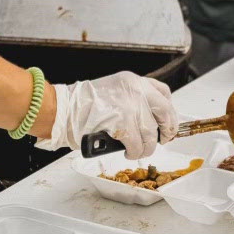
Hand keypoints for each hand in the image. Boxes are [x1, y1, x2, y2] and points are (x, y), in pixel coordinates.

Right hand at [43, 72, 176, 158]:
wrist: (64, 109)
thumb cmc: (84, 104)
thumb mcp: (114, 91)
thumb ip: (133, 99)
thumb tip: (151, 119)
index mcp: (134, 81)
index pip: (163, 93)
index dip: (170, 112)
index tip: (168, 122)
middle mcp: (135, 90)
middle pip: (164, 113)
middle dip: (167, 131)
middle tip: (162, 140)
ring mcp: (130, 106)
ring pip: (151, 134)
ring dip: (147, 147)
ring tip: (138, 151)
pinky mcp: (122, 123)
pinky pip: (137, 144)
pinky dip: (134, 152)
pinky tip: (128, 152)